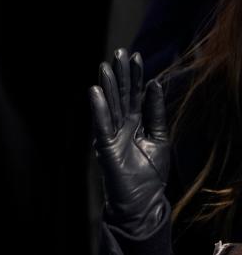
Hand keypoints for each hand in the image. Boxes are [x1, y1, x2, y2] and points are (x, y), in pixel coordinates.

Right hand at [89, 49, 170, 234]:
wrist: (143, 202)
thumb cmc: (151, 175)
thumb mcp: (159, 138)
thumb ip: (155, 112)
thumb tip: (155, 84)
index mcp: (134, 123)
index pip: (134, 95)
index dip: (135, 77)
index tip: (136, 56)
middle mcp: (121, 126)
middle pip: (121, 96)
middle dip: (120, 74)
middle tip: (119, 52)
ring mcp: (111, 136)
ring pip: (110, 106)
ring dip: (107, 86)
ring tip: (105, 66)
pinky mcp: (104, 148)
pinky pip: (101, 125)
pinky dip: (98, 109)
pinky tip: (95, 92)